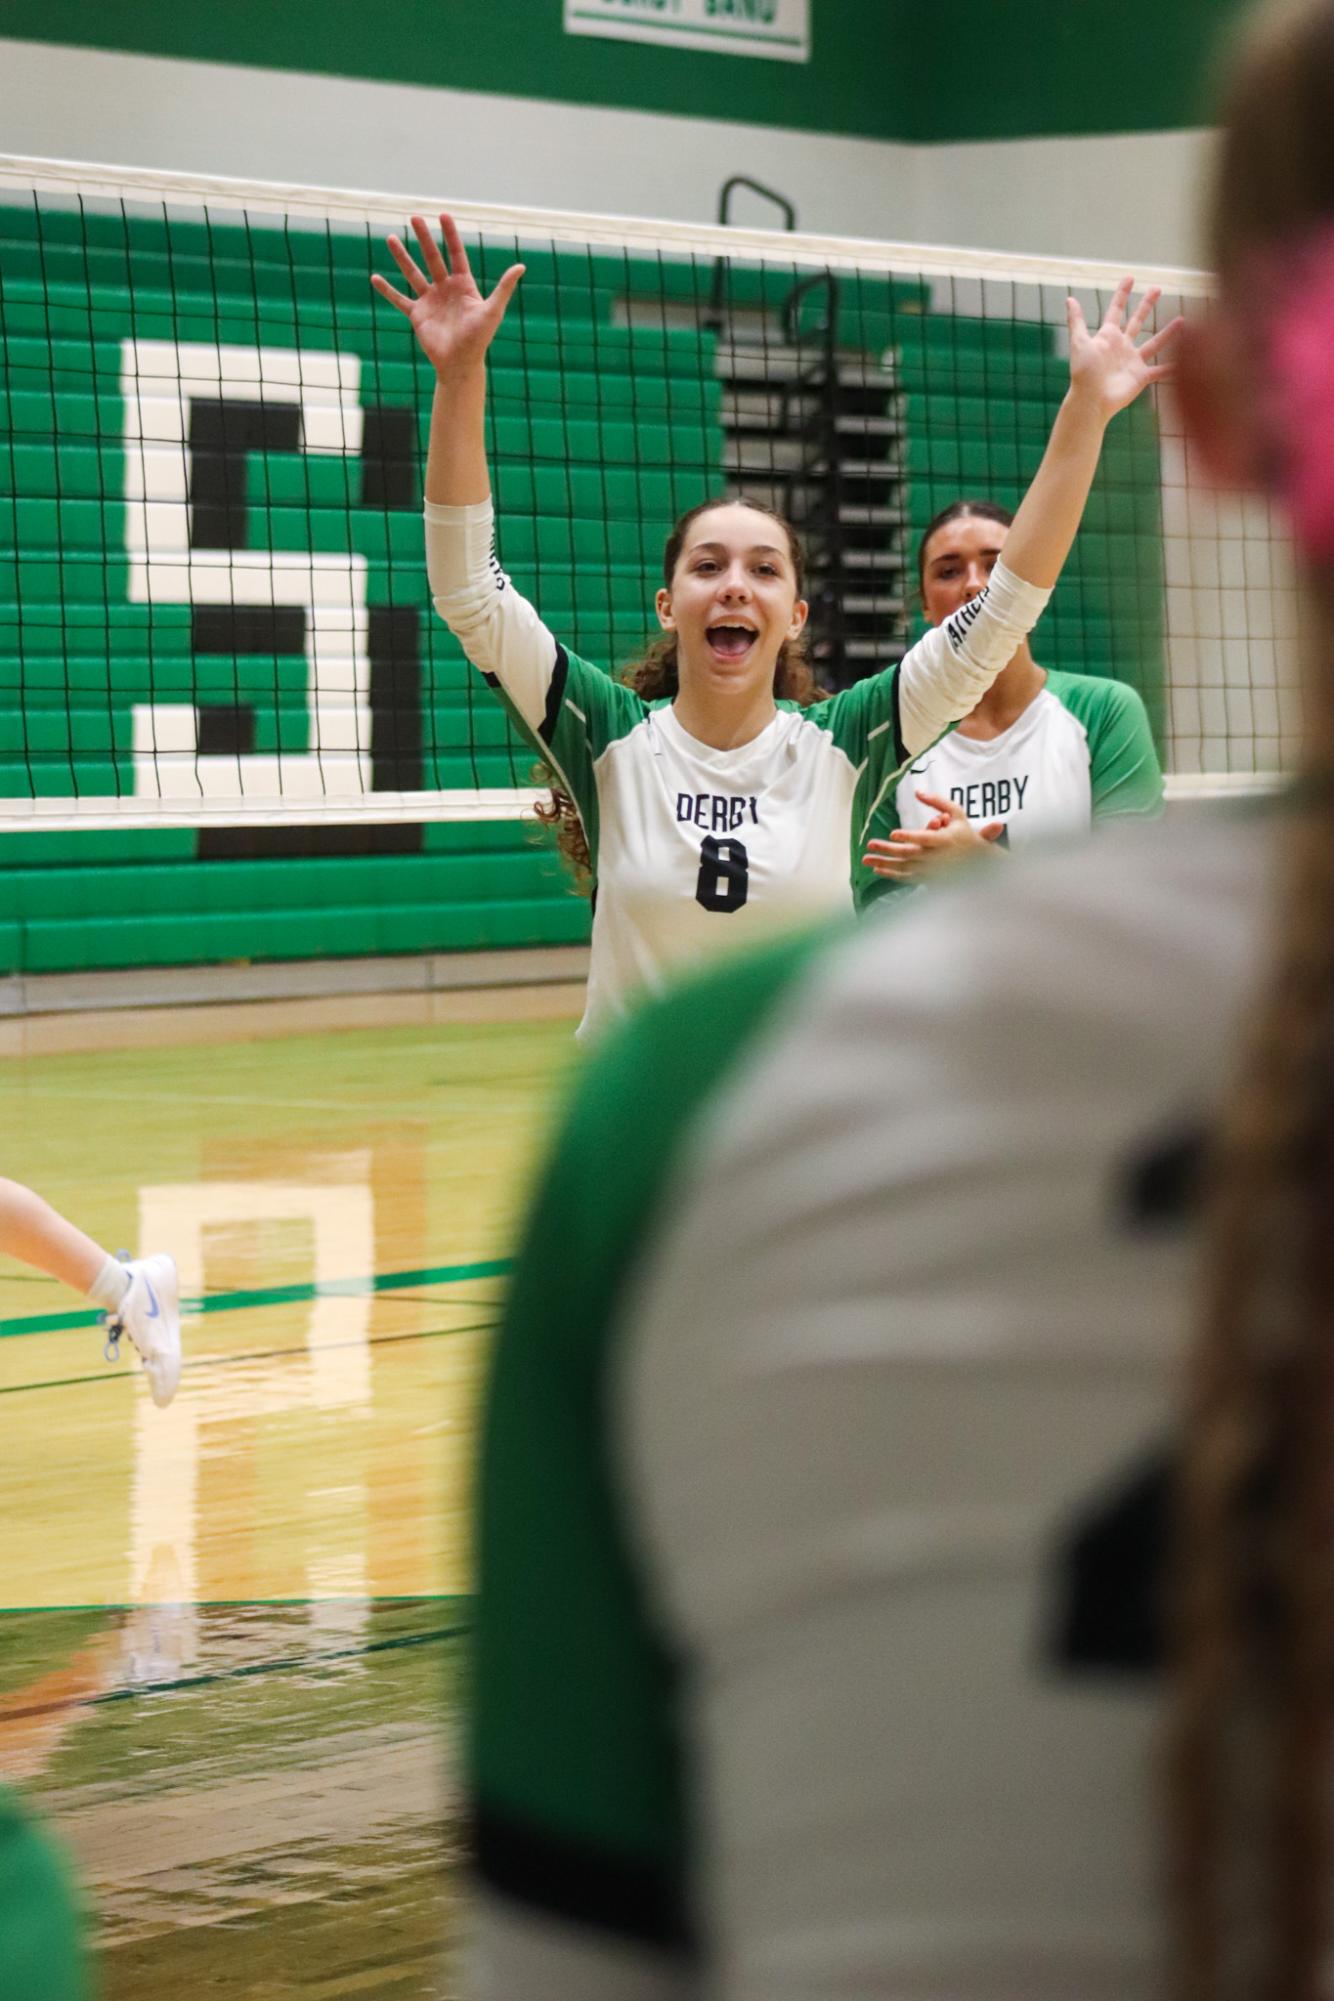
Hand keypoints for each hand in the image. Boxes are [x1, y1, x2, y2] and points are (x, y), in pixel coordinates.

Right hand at [371, 212, 523, 378]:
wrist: (460, 364)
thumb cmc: (479, 339)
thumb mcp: (492, 310)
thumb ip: (504, 287)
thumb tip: (521, 266)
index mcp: (463, 285)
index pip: (455, 253)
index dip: (450, 235)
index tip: (443, 215)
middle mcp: (445, 289)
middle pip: (432, 257)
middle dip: (423, 237)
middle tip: (414, 217)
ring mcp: (430, 301)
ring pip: (413, 273)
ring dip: (402, 256)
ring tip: (390, 238)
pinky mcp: (418, 315)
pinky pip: (399, 299)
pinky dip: (387, 290)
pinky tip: (375, 278)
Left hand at [862, 791, 1004, 881]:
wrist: (979, 863)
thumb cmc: (965, 834)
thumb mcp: (958, 813)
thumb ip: (938, 802)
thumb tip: (917, 792)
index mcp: (945, 840)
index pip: (925, 838)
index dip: (909, 836)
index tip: (893, 833)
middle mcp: (937, 857)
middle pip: (909, 854)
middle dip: (888, 850)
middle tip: (870, 844)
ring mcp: (931, 870)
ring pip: (904, 868)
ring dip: (884, 864)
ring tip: (866, 859)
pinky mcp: (928, 878)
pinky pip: (907, 878)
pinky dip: (892, 875)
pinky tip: (877, 869)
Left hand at [1066, 276, 1182, 421]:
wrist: (1091, 400)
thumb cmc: (1083, 372)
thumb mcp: (1079, 343)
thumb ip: (1077, 321)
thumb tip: (1070, 299)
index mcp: (1108, 336)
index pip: (1116, 310)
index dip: (1122, 294)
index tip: (1130, 278)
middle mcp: (1122, 346)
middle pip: (1137, 321)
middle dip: (1146, 305)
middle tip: (1157, 288)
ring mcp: (1132, 362)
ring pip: (1154, 343)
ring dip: (1168, 332)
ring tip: (1182, 320)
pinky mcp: (1141, 377)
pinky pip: (1160, 370)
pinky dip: (1173, 367)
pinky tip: (1187, 360)